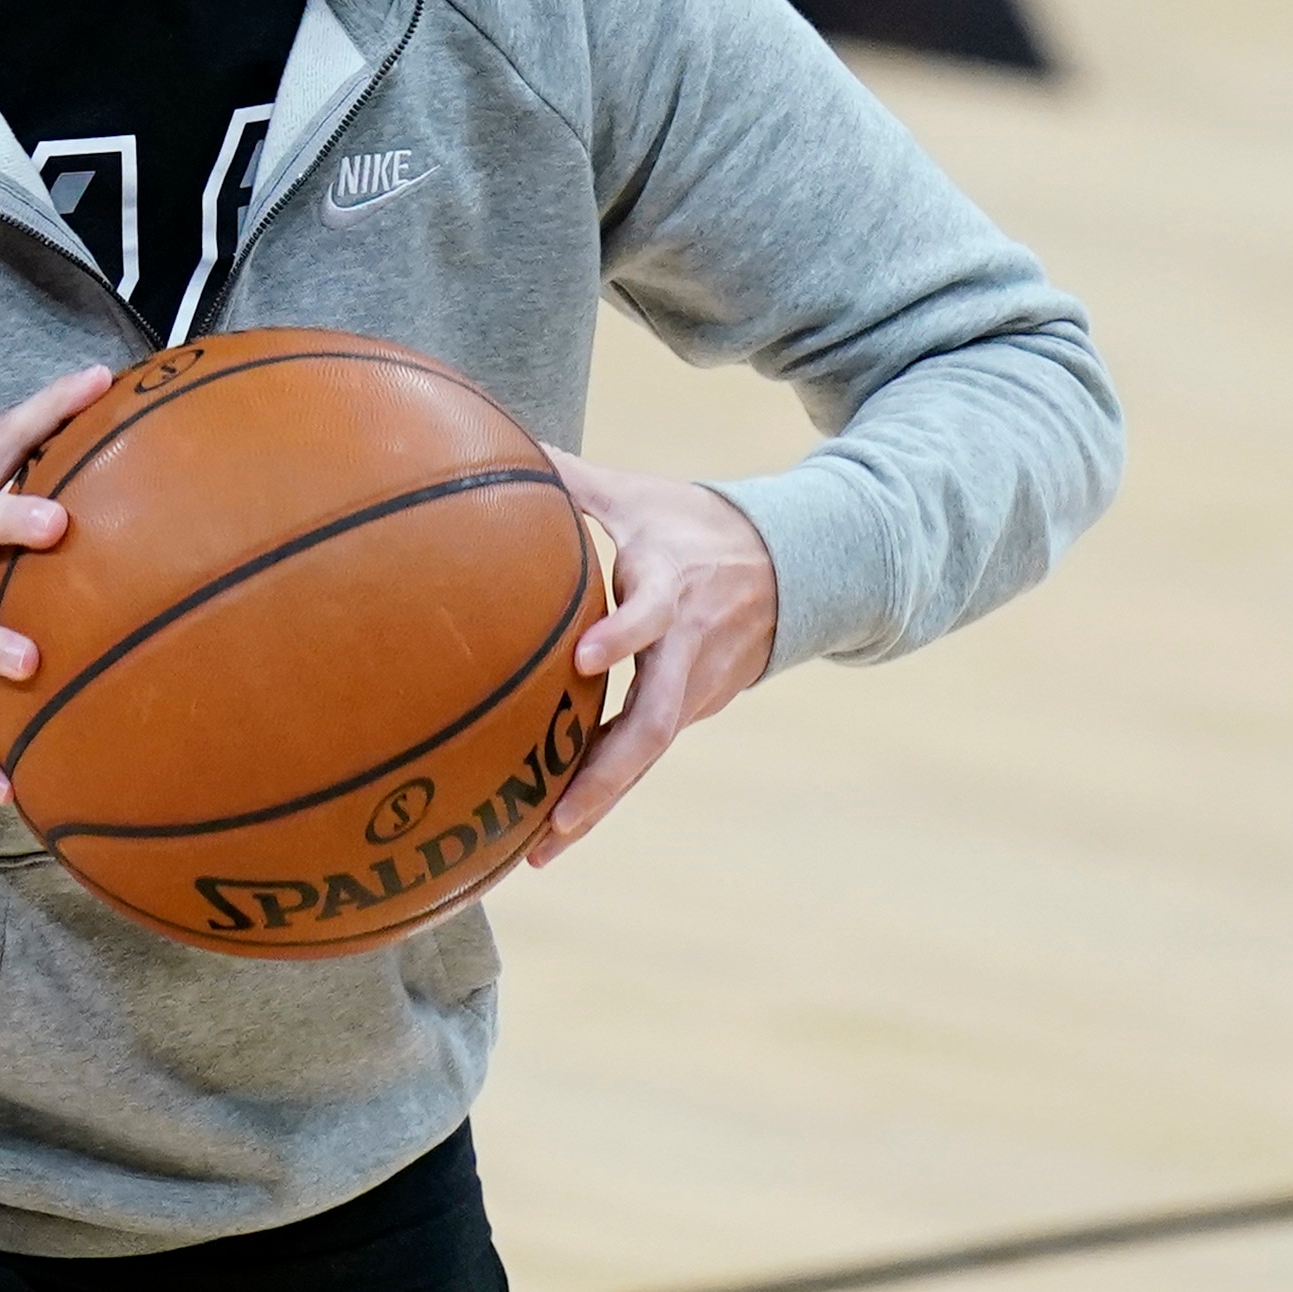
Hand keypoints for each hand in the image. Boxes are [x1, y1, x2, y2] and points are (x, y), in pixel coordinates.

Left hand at [530, 450, 775, 864]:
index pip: (651, 615)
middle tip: (556, 816)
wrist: (793, 564)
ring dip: (598, 801)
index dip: (623, 635)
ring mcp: (697, 687)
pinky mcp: (694, 708)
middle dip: (606, 776)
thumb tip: (499, 441)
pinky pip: (645, 753)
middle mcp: (689, 649)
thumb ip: (571, 478)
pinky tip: (555, 826)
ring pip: (647, 754)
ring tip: (538, 850)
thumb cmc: (693, 523)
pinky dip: (606, 790)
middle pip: (654, 723)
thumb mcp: (638, 493)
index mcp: (674, 587)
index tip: (582, 659)